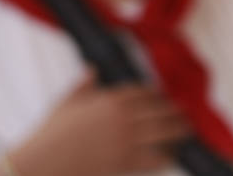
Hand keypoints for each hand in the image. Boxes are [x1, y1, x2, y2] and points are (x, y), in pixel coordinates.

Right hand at [10, 72, 189, 175]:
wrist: (46, 162)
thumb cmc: (52, 133)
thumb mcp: (66, 103)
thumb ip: (83, 85)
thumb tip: (92, 70)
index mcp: (108, 100)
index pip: (142, 92)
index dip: (155, 94)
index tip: (162, 95)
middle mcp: (122, 119)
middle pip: (158, 111)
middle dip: (173, 112)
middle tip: (184, 112)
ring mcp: (126, 141)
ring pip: (162, 133)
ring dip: (177, 131)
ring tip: (186, 130)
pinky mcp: (126, 163)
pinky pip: (154, 158)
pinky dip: (166, 156)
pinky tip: (171, 154)